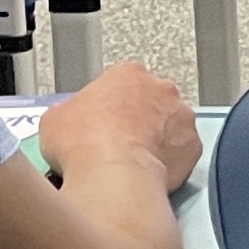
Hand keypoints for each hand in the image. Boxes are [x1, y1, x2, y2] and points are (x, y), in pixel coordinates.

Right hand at [36, 61, 199, 187]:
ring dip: (156, 140)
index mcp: (128, 74)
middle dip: (138, 120)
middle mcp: (161, 90)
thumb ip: (69, 111)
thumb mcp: (55, 118)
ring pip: (171, 127)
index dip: (110, 104)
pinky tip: (148, 173)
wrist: (112, 174)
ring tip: (132, 161)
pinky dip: (169, 163)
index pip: (122, 83)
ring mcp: (182, 117)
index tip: (102, 120)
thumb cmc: (85, 143)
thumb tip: (66, 122)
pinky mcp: (193, 147)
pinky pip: (182, 154)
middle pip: (151, 102)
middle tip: (118, 142)